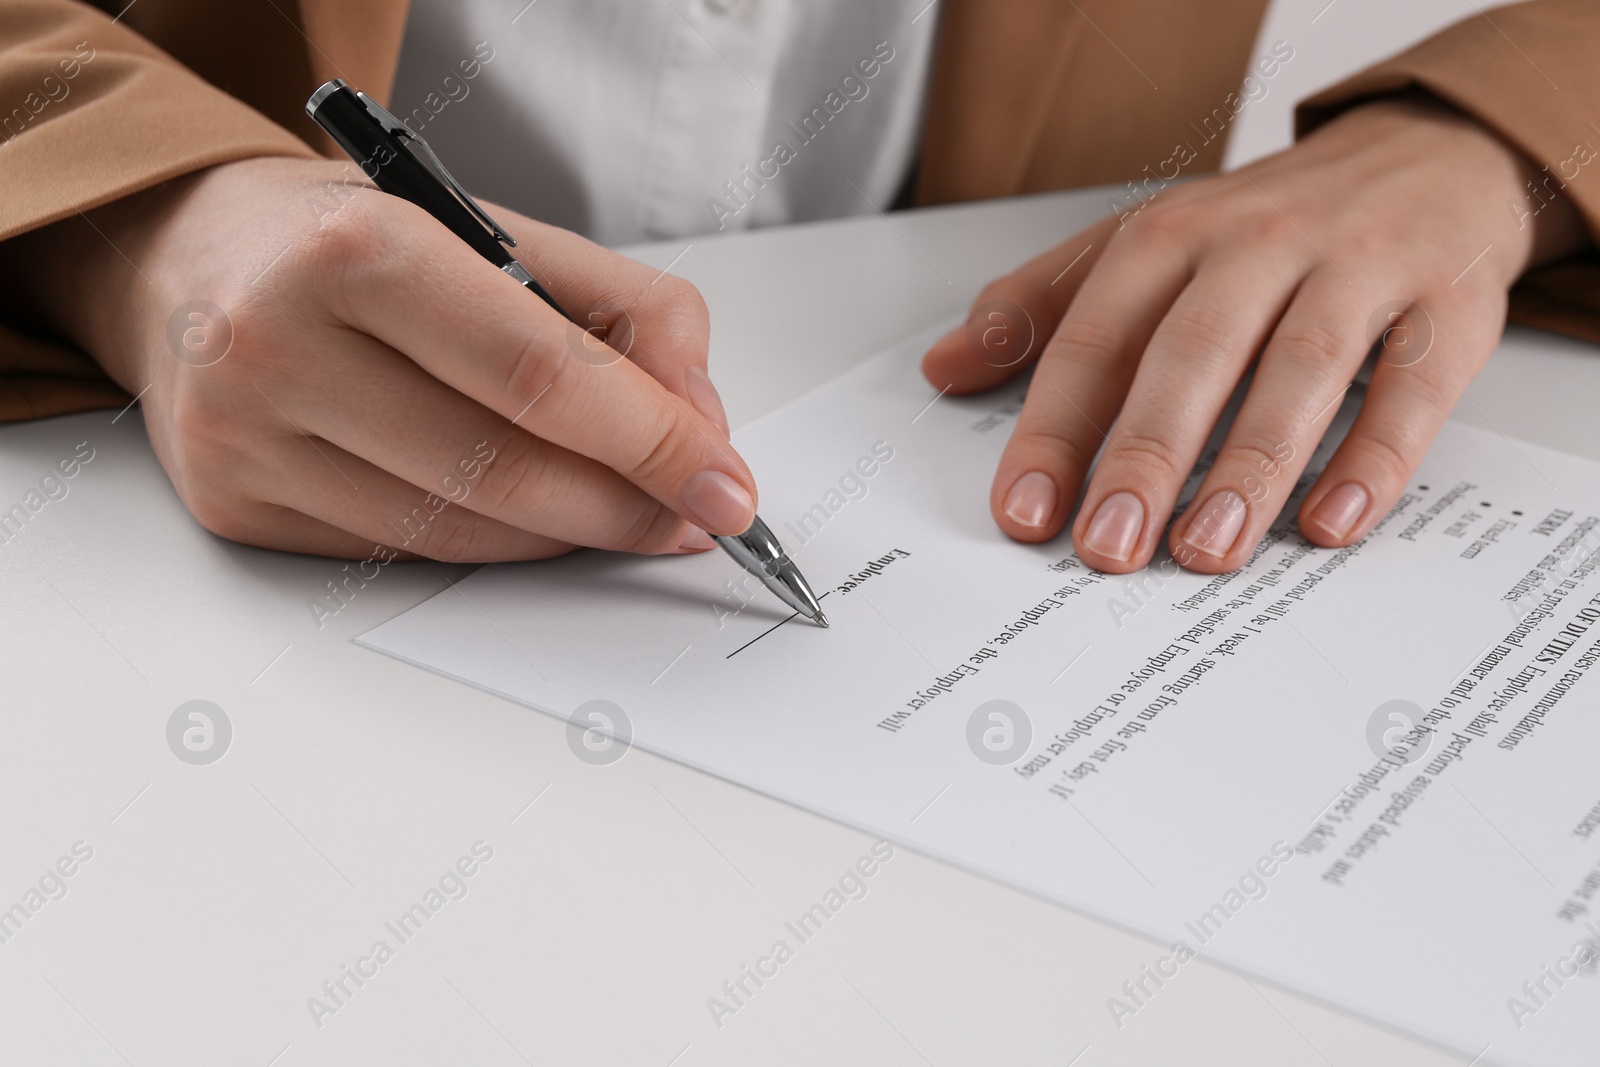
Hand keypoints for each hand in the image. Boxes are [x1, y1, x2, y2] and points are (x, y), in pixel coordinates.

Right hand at [9, 157, 750, 560]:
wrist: (190, 263)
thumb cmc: (359, 244)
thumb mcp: (500, 233)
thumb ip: (626, 314)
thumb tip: (700, 425)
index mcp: (358, 252)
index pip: (541, 375)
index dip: (653, 443)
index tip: (726, 486)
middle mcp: (281, 346)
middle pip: (502, 470)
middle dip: (626, 507)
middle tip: (692, 516)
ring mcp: (247, 439)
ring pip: (458, 531)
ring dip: (569, 537)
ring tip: (628, 516)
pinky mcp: (236, 508)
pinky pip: (405, 552)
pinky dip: (494, 546)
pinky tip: (535, 520)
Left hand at [922, 95, 1589, 573]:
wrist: (1425, 158)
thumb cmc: (1260, 227)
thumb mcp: (1140, 246)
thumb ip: (1040, 309)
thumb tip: (945, 368)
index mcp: (1168, 237)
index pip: (1094, 339)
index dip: (1053, 431)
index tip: (1024, 513)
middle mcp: (1258, 246)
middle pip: (1191, 355)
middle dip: (1144, 457)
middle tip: (1108, 546)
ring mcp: (1357, 272)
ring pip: (1300, 371)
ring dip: (1249, 469)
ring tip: (1205, 552)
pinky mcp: (1446, 310)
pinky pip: (1410, 389)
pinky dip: (1372, 460)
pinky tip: (1329, 523)